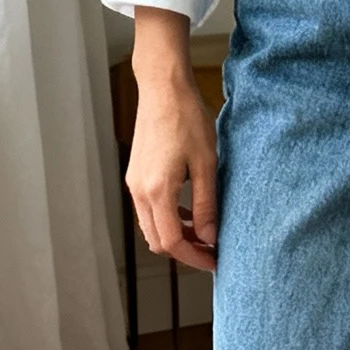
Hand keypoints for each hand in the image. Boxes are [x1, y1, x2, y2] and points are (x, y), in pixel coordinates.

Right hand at [128, 7, 217, 274]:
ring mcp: (134, 183)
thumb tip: (209, 238)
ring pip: (151, 227)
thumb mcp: (206, 164)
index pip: (172, 242)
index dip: (194, 258)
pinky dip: (167, 219)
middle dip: (184, 251)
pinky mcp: (135, 175)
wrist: (163, 88)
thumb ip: (206, 205)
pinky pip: (148, 210)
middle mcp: (139, 191)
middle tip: (212, 251)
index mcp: (157, 191)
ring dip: (175, 235)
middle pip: (157, 240)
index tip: (215, 261)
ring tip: (204, 232)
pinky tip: (189, 211)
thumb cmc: (187, 120)